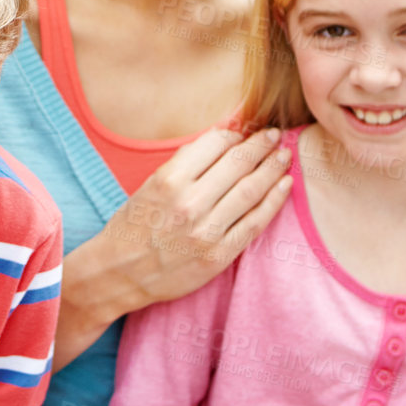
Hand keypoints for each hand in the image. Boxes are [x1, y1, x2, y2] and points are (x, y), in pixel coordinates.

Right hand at [98, 126, 292, 312]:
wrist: (120, 272)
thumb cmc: (133, 225)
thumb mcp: (149, 185)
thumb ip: (184, 164)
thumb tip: (220, 140)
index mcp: (169, 179)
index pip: (214, 145)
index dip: (234, 135)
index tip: (244, 132)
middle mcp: (189, 202)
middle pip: (237, 164)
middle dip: (261, 145)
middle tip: (275, 135)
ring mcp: (206, 231)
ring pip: (251, 191)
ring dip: (272, 169)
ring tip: (284, 156)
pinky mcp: (219, 255)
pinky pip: (254, 223)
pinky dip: (274, 202)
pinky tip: (285, 185)